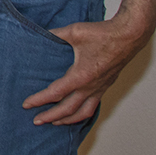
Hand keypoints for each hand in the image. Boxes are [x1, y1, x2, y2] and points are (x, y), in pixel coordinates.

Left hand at [21, 13, 151, 124]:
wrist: (129, 36)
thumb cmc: (103, 34)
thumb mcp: (73, 32)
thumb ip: (55, 34)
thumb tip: (42, 34)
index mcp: (80, 76)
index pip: (55, 93)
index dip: (39, 100)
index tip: (26, 105)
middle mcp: (90, 87)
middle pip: (67, 109)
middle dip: (50, 116)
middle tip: (36, 120)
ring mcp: (100, 88)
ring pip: (83, 113)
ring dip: (67, 120)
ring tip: (55, 122)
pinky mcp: (106, 86)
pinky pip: (93, 106)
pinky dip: (82, 113)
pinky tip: (76, 112)